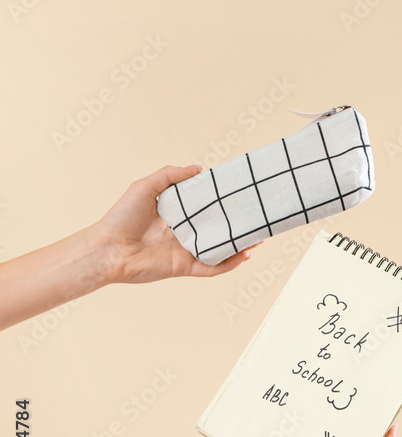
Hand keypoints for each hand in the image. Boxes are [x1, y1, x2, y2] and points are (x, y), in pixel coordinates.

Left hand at [90, 164, 253, 284]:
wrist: (108, 248)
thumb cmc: (121, 216)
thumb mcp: (144, 186)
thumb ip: (170, 175)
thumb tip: (199, 169)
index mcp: (176, 214)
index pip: (205, 208)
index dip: (222, 203)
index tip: (239, 195)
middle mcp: (184, 233)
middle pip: (217, 229)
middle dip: (237, 225)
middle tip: (256, 217)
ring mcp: (186, 251)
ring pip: (220, 249)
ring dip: (240, 245)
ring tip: (258, 237)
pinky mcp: (186, 267)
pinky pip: (214, 267)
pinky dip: (230, 263)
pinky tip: (244, 255)